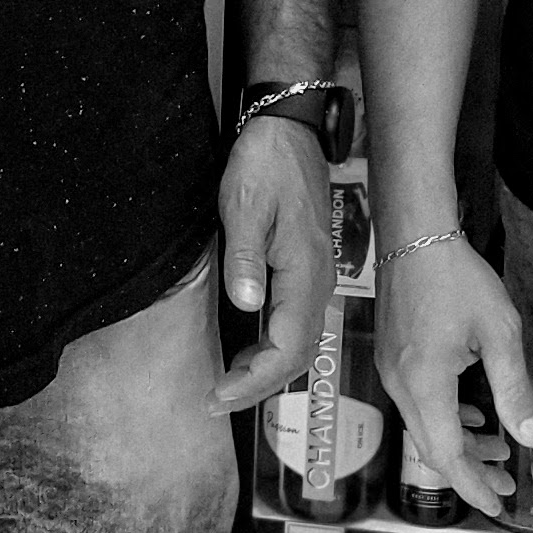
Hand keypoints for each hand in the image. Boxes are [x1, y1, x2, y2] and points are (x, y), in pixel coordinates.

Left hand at [214, 115, 335, 412]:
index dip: (254, 380)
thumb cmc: (265, 165)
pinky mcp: (306, 271)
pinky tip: (246, 353)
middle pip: (297, 356)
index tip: (219, 394)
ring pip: (298, 344)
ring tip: (226, 386)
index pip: (287, 349)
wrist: (288, 131)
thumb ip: (246, 258)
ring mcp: (315, 278)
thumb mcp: (245, 206)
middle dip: (258, 386)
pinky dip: (271, 349)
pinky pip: (294, 325)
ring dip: (265, 371)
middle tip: (215, 401)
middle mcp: (317, 283)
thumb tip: (246, 306)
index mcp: (305, 274)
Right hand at [374, 228, 532, 519]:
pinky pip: (418, 404)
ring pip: (425, 427)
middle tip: (507, 485)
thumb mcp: (499, 333)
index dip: (474, 486)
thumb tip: (532, 439)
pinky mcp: (393, 357)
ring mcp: (392, 370)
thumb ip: (514, 390)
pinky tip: (471, 414)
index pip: (447, 455)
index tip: (498, 507)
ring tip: (497, 451)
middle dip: (471, 471)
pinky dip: (445, 419)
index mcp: (425, 383)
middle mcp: (400, 384)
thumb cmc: (457, 277)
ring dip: (460, 444)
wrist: (415, 234)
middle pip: (433, 447)